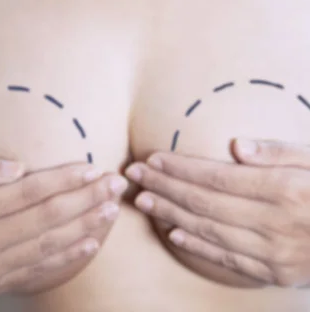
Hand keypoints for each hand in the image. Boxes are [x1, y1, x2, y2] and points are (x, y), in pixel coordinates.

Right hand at [0, 157, 126, 295]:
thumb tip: (20, 167)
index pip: (30, 192)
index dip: (65, 179)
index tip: (93, 167)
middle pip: (46, 217)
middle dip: (86, 198)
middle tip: (116, 184)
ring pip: (49, 244)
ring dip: (86, 226)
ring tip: (112, 209)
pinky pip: (40, 270)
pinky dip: (68, 257)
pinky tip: (92, 242)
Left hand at [126, 138, 309, 286]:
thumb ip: (280, 153)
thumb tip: (237, 147)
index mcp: (285, 188)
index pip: (216, 176)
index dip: (179, 168)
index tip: (152, 159)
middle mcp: (276, 221)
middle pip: (204, 202)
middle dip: (163, 187)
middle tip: (134, 176)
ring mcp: (275, 251)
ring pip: (209, 230)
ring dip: (170, 214)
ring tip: (143, 201)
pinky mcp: (276, 271)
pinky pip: (227, 257)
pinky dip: (197, 245)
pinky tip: (173, 233)